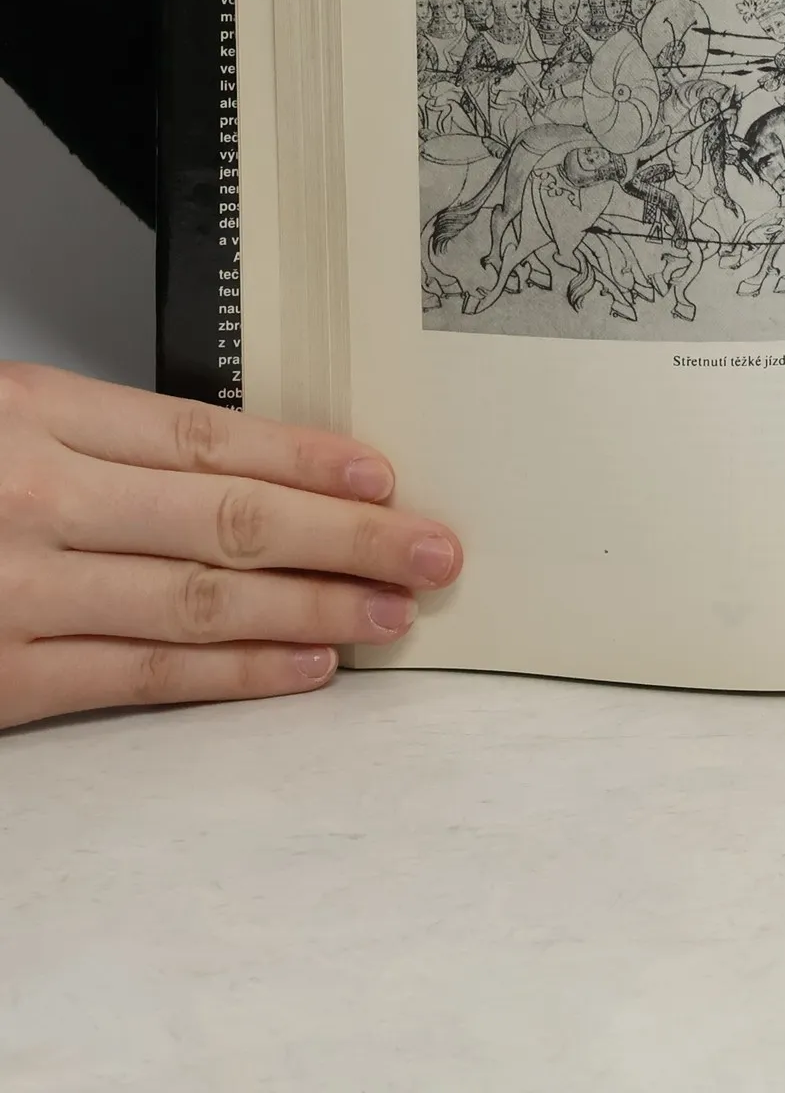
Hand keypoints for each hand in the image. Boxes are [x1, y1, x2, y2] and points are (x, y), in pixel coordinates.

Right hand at [0, 365, 461, 730]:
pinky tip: (306, 665)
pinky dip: (233, 674)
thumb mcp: (1, 416)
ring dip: (315, 609)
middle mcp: (34, 501)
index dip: (311, 460)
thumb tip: (247, 468)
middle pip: (231, 519)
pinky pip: (137, 677)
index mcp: (34, 415)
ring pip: (201, 602)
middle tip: (433, 548)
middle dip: (349, 537)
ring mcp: (14, 595)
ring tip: (395, 609)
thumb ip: (104, 439)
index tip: (384, 476)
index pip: (210, 439)